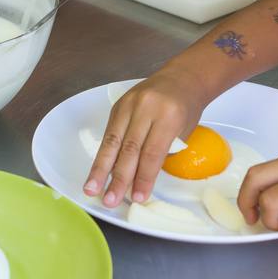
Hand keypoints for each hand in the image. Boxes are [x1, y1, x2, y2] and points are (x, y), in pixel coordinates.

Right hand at [84, 68, 209, 206]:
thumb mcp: (183, 132)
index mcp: (168, 116)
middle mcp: (146, 108)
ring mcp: (129, 105)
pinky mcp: (117, 105)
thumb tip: (139, 180)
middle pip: (129, 149)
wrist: (181, 78)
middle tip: (110, 200)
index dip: (143, 178)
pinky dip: (104, 155)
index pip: (152, 153)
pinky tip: (97, 171)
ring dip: (101, 169)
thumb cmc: (186, 108)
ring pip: (112, 141)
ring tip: (92, 189)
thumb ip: (162, 153)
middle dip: (118, 178)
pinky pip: (109, 133)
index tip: (138, 197)